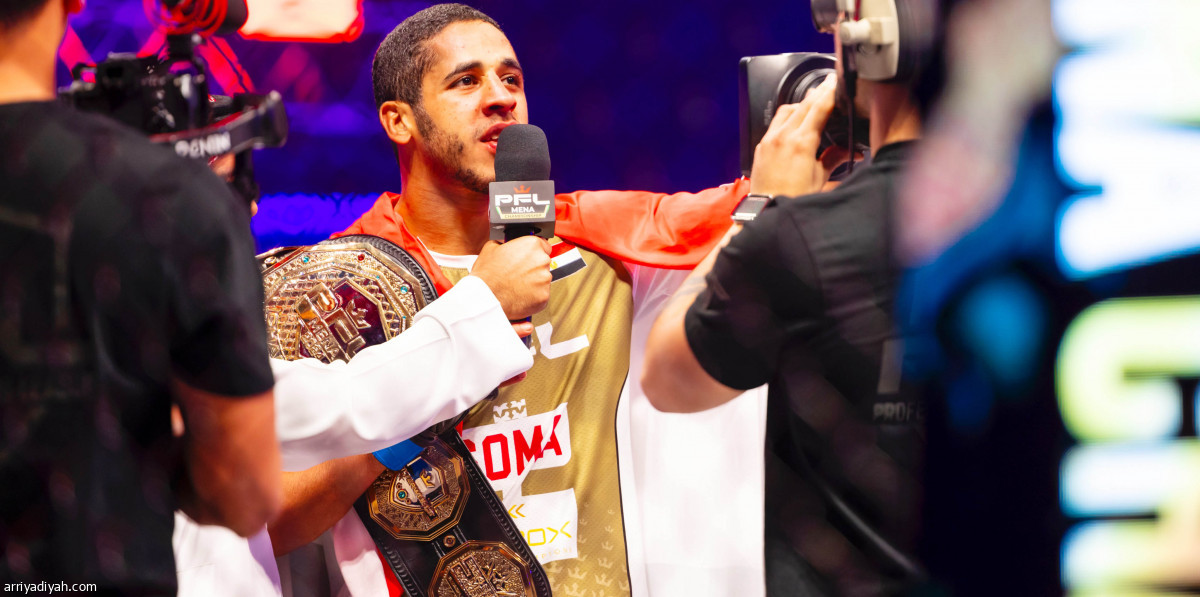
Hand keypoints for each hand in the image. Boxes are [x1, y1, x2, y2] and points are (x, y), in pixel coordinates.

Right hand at [472, 236, 551, 319]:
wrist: (485, 299)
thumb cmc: (487, 275)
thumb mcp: (491, 247)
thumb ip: (506, 243)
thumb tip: (508, 243)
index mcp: (532, 245)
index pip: (544, 245)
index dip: (534, 252)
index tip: (528, 257)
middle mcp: (542, 260)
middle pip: (543, 263)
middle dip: (533, 268)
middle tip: (518, 273)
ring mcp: (545, 279)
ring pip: (543, 280)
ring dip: (534, 282)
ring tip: (516, 286)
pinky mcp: (544, 296)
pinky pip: (542, 295)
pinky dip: (534, 296)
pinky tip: (520, 295)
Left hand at [749, 75, 850, 197]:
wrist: (767, 210)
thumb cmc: (793, 198)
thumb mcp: (820, 178)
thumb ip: (835, 158)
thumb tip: (852, 152)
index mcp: (802, 143)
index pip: (819, 109)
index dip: (830, 93)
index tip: (837, 83)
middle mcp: (783, 136)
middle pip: (804, 105)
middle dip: (819, 93)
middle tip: (829, 83)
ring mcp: (770, 139)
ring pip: (787, 110)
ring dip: (802, 102)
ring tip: (814, 99)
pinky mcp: (762, 145)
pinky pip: (775, 122)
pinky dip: (788, 115)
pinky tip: (795, 117)